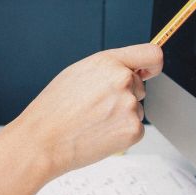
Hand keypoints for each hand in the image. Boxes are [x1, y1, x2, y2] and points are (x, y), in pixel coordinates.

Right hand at [12, 43, 162, 177]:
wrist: (43, 140)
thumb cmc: (53, 109)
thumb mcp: (78, 73)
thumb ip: (108, 68)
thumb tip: (132, 71)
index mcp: (109, 62)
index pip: (151, 54)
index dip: (152, 64)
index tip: (148, 72)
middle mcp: (123, 80)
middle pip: (140, 87)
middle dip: (124, 96)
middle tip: (97, 107)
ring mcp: (129, 106)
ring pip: (136, 109)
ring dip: (120, 116)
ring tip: (93, 121)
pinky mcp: (133, 130)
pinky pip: (135, 129)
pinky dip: (121, 133)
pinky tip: (99, 133)